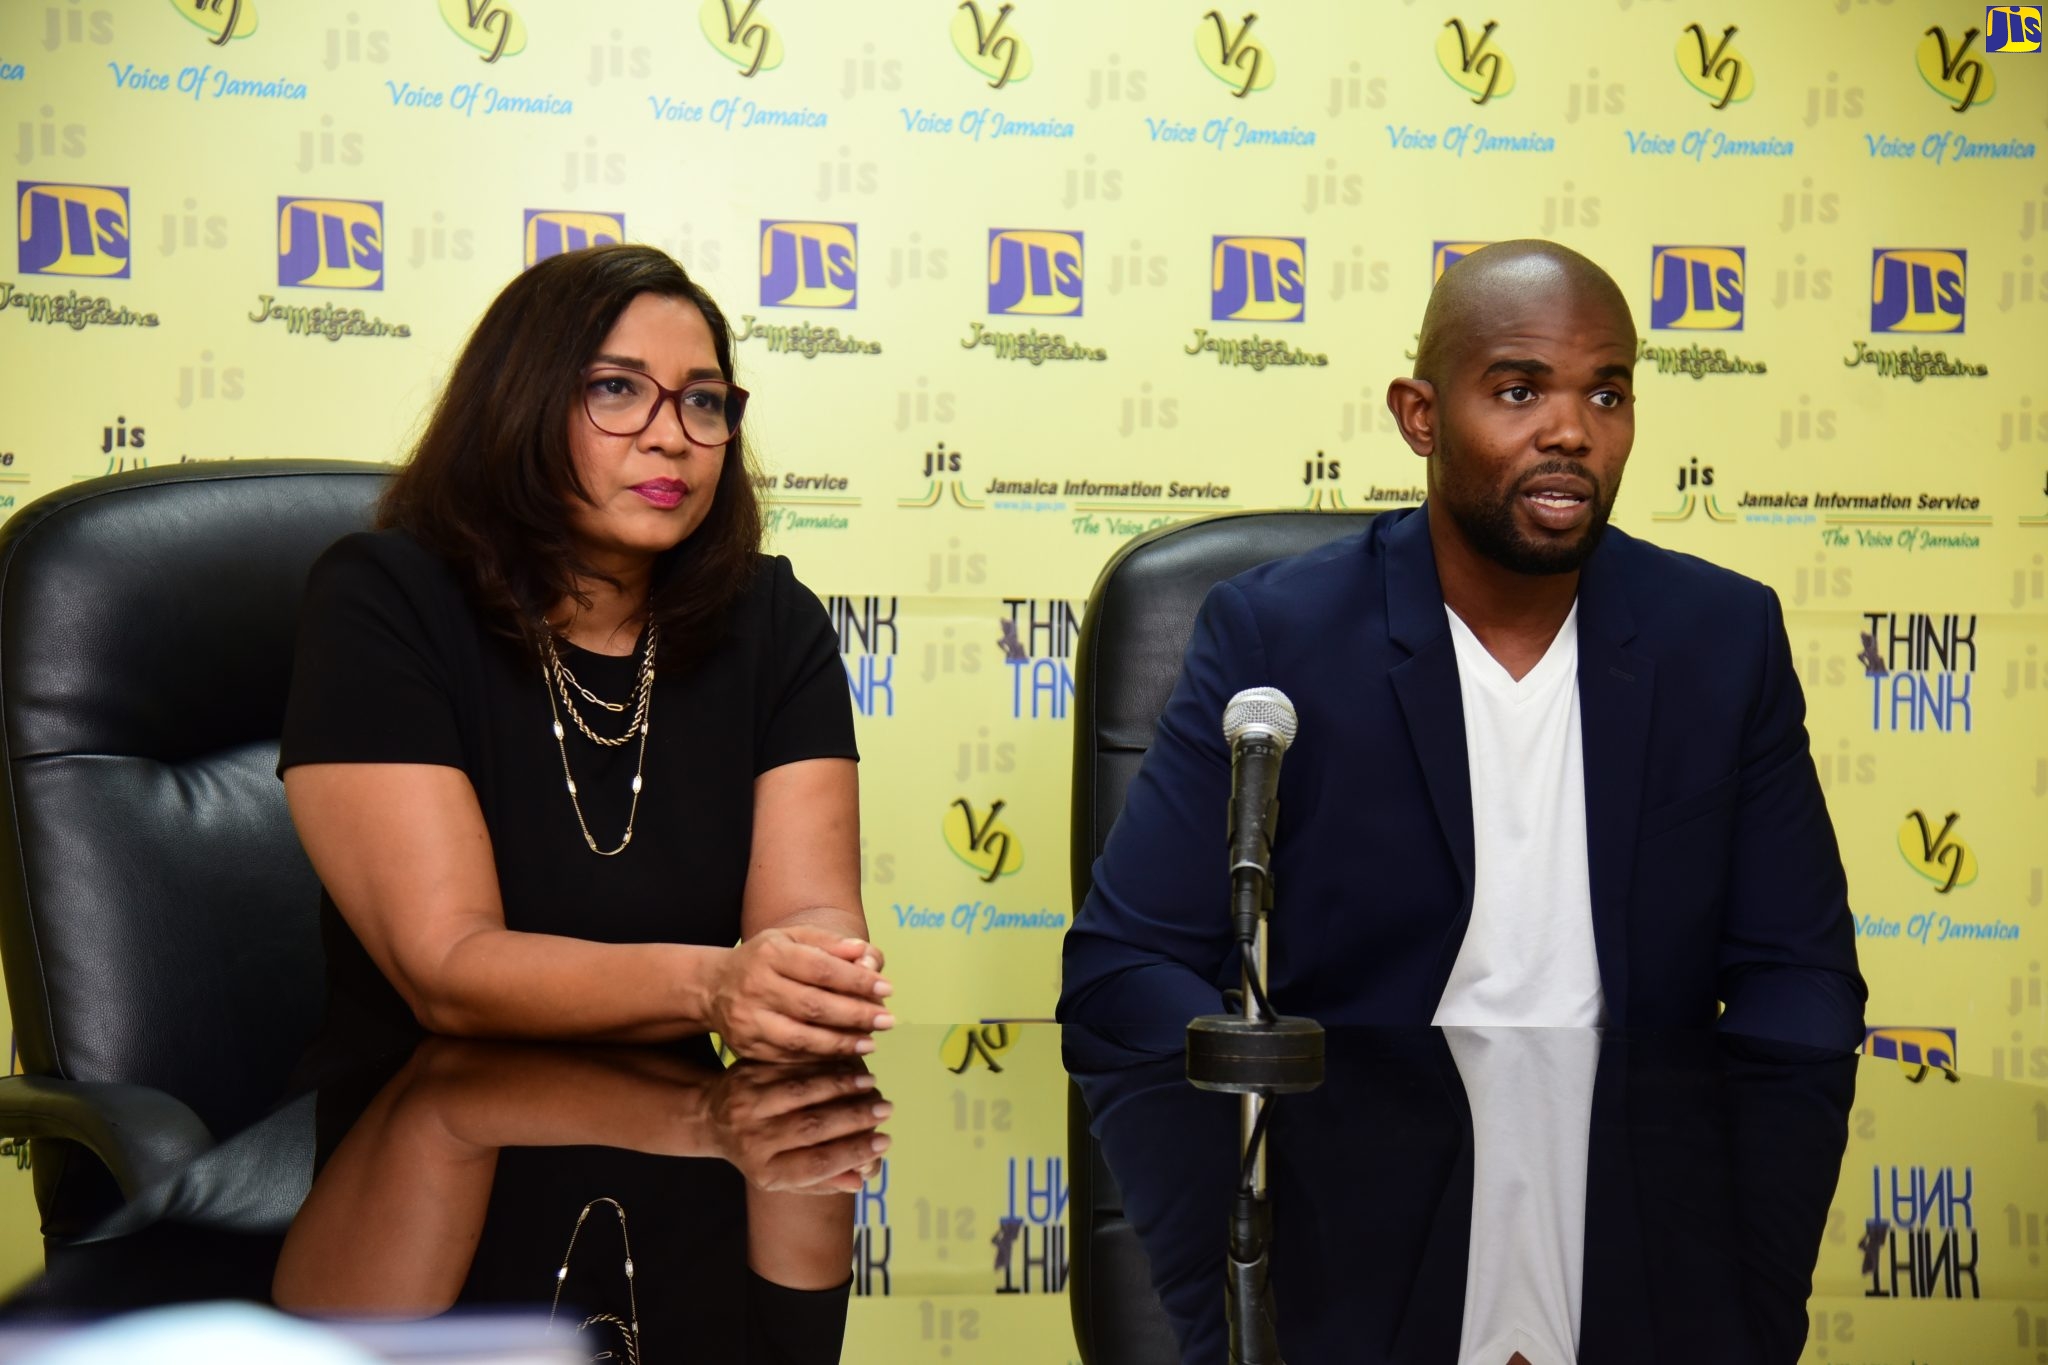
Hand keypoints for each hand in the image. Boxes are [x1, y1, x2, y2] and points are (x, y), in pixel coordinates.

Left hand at [707, 1060, 891, 1193]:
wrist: (708, 1118)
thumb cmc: (755, 1151)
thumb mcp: (781, 1175)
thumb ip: (820, 1180)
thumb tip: (861, 1180)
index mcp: (766, 1172)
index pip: (816, 1165)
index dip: (853, 1153)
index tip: (884, 1141)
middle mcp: (754, 1141)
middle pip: (811, 1127)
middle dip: (854, 1117)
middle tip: (885, 1108)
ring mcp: (748, 1105)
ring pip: (801, 1091)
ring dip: (841, 1086)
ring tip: (871, 1083)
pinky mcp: (746, 1075)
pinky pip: (790, 1066)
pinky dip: (820, 1064)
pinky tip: (845, 1061)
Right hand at [709, 925, 892, 1060]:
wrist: (714, 987)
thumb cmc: (765, 960)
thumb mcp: (793, 939)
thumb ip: (830, 944)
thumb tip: (865, 954)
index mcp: (770, 954)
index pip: (821, 968)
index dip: (857, 980)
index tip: (887, 989)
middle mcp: (756, 986)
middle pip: (813, 1005)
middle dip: (856, 1015)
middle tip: (887, 1020)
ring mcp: (749, 1020)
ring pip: (801, 1038)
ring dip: (841, 1043)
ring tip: (870, 1043)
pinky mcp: (747, 1046)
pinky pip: (789, 1056)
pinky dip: (820, 1058)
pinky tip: (843, 1055)